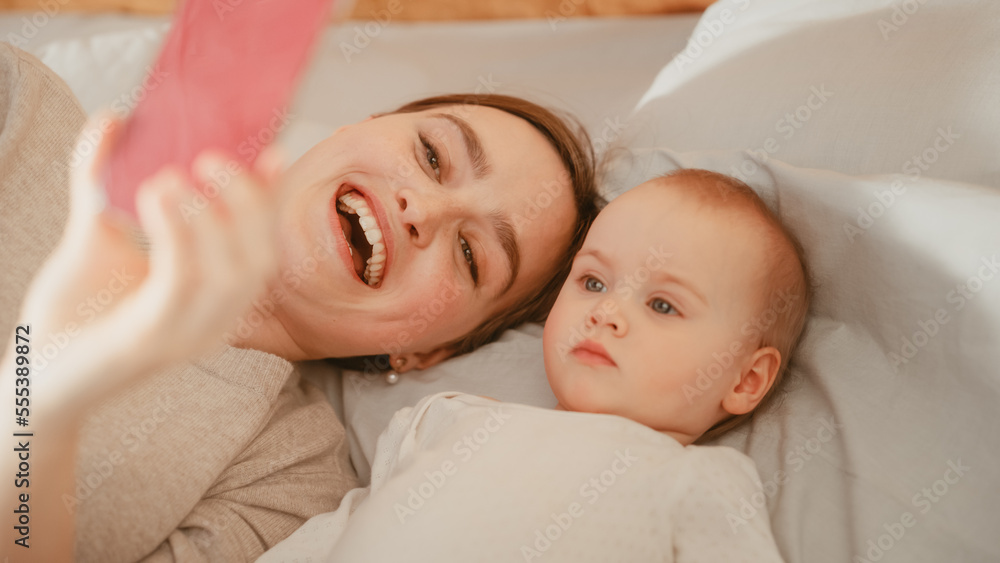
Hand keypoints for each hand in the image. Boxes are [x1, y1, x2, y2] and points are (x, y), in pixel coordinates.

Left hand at [17, 111, 284, 419]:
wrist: (32, 373)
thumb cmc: (74, 309)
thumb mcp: (96, 232)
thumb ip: (102, 177)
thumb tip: (112, 118)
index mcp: (217, 297)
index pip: (261, 246)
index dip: (271, 201)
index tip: (273, 152)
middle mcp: (215, 321)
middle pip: (260, 260)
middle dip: (248, 202)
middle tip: (211, 157)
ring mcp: (187, 336)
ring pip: (231, 274)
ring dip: (210, 216)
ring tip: (170, 176)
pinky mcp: (151, 342)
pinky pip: (182, 285)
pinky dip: (177, 235)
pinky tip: (154, 198)